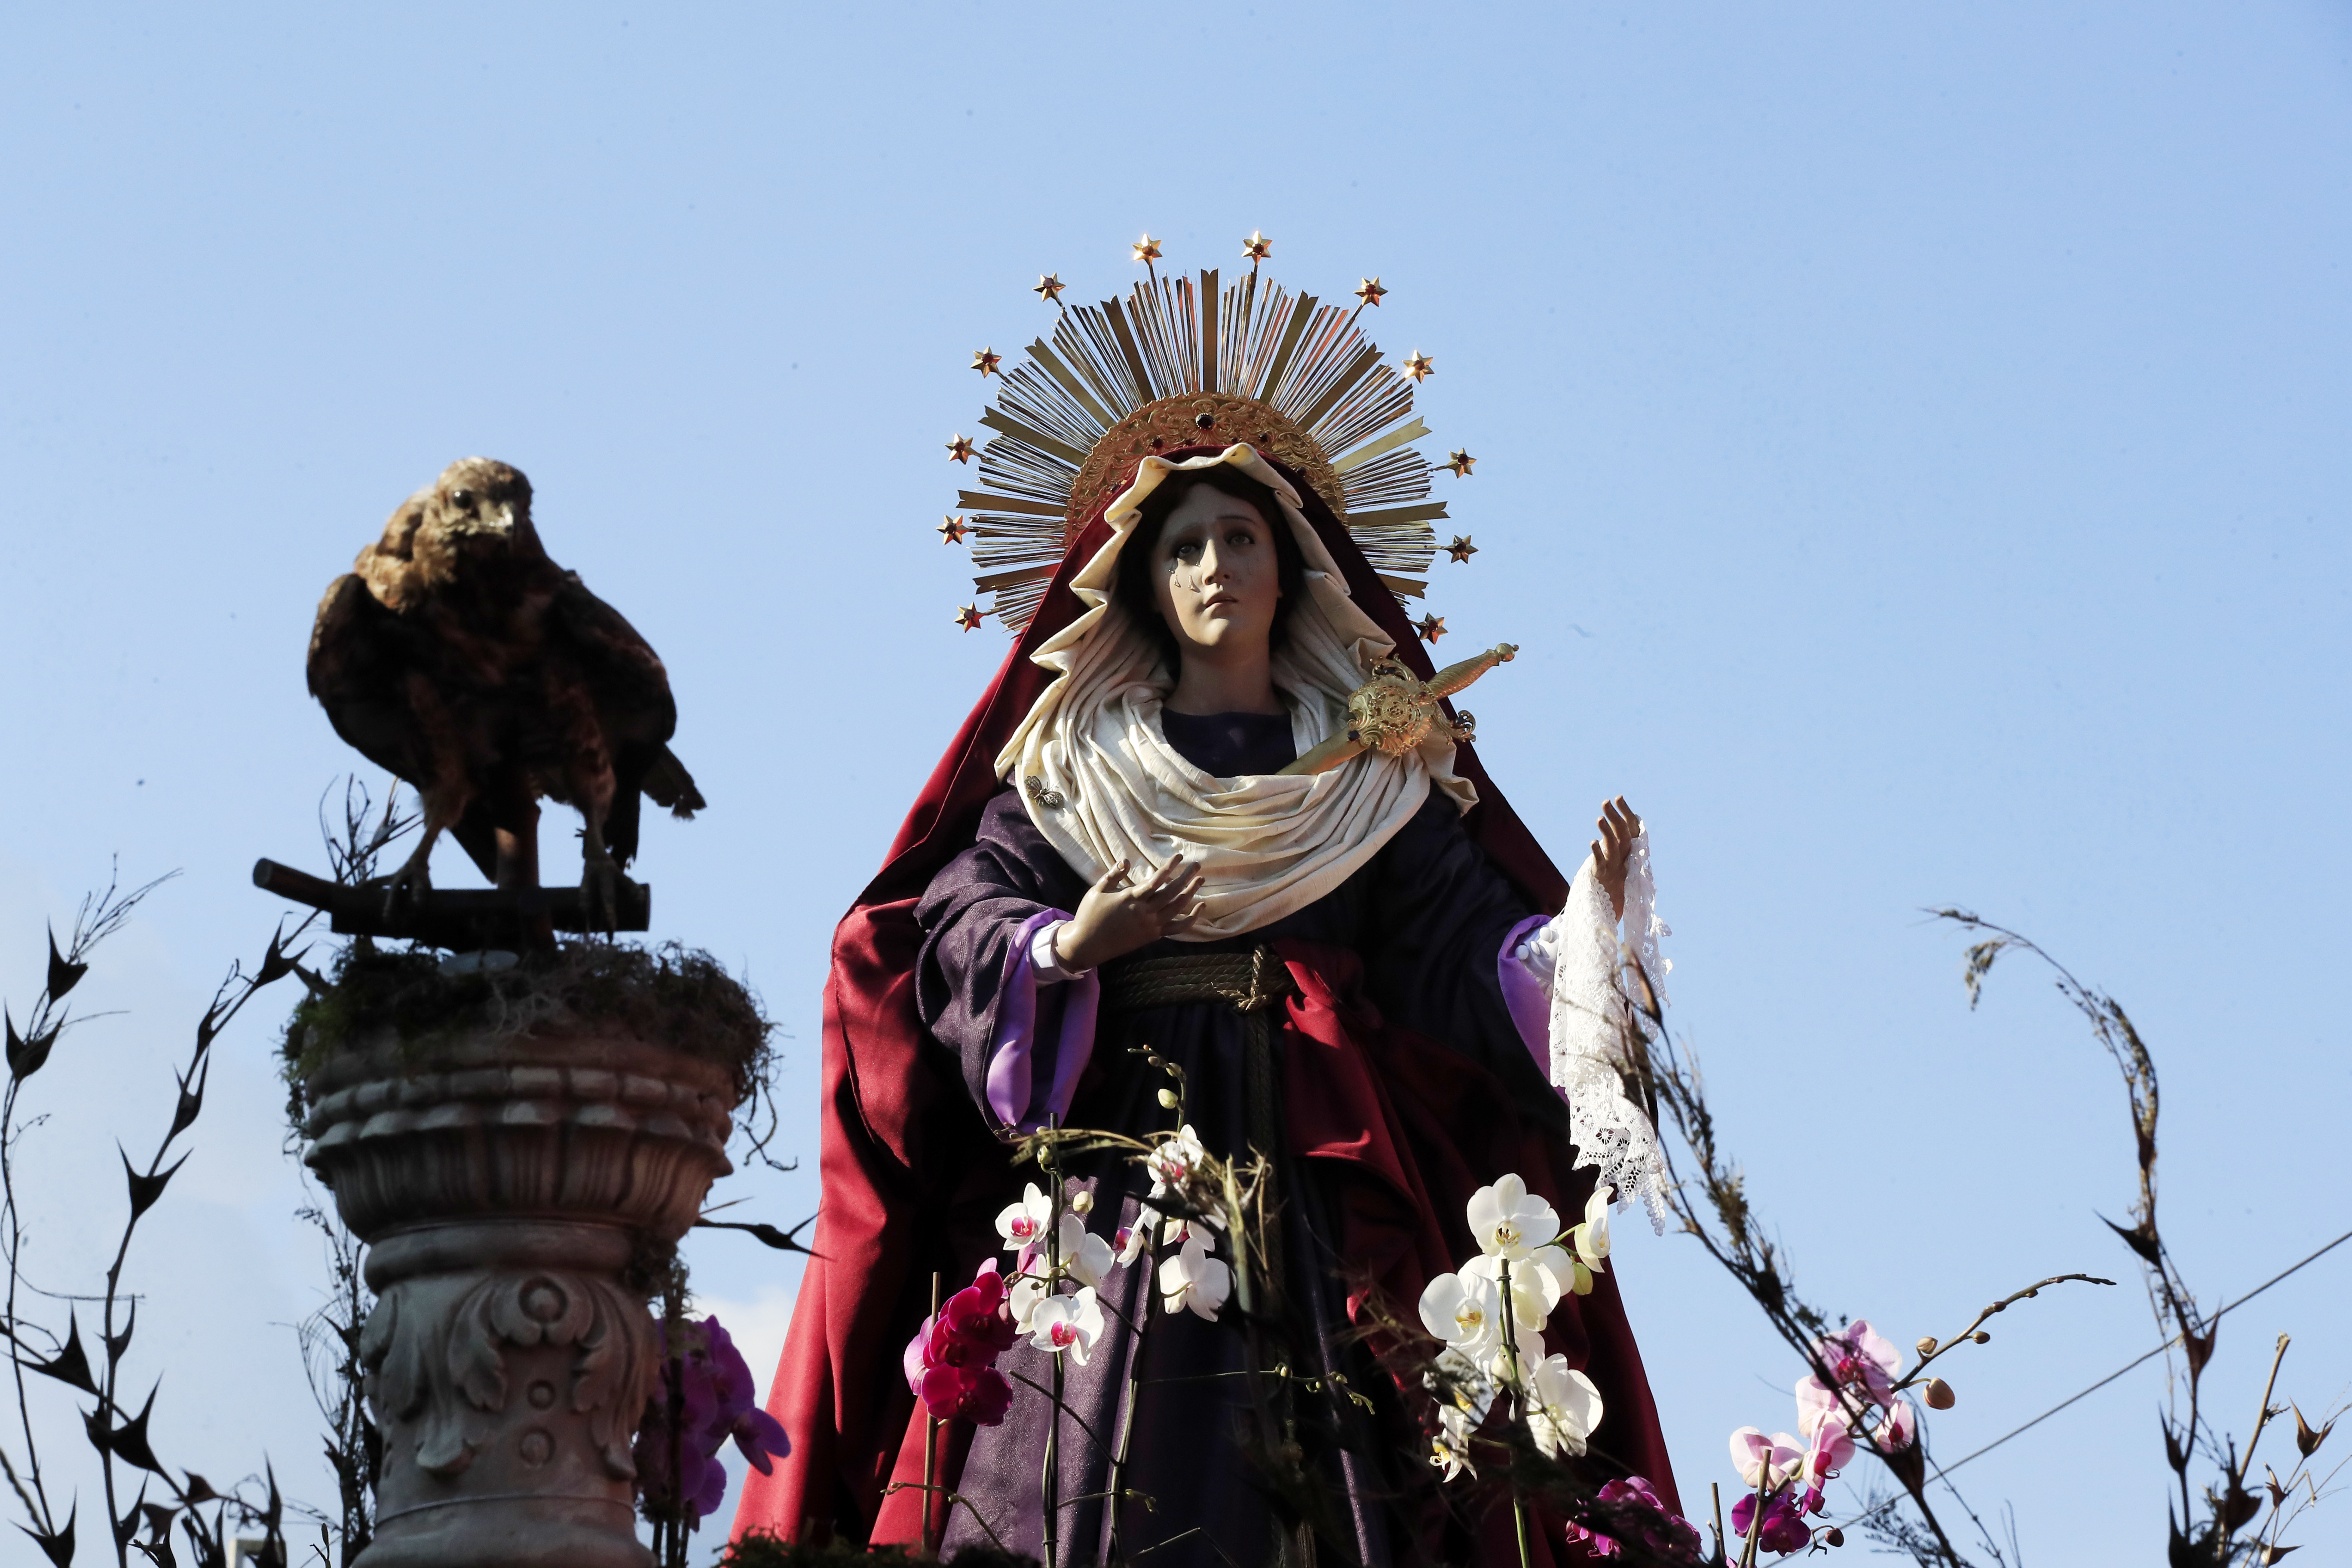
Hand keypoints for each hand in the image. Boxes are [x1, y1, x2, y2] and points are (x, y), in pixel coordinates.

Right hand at [1055, 856, 1204, 971]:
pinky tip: (1199, 908)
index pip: (1156, 880)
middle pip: (1172, 892)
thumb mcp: (1097, 891)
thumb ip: (1113, 875)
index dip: (1169, 867)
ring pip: (1177, 908)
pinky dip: (1191, 919)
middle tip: (1197, 865)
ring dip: (1191, 893)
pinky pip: (1177, 928)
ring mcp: (1151, 925)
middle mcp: (1144, 912)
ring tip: (1200, 880)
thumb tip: (1127, 860)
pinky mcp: (1153, 936)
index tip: (1179, 856)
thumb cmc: (1090, 915)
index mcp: (1131, 898)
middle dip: (1186, 877)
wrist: (1088, 945)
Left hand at [1590, 796, 1643, 922]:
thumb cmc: (1612, 882)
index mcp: (1630, 853)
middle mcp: (1624, 859)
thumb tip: (1618, 821)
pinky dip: (1597, 852)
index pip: (1632, 829)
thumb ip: (1618, 842)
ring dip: (1607, 832)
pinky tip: (1592, 841)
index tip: (1619, 797)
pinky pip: (1601, 863)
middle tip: (1606, 801)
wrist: (1608, 909)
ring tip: (1599, 818)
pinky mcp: (1602, 877)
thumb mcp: (1618, 860)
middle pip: (1623, 835)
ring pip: (1613, 847)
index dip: (1626, 813)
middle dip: (1616, 817)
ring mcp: (1614, 868)